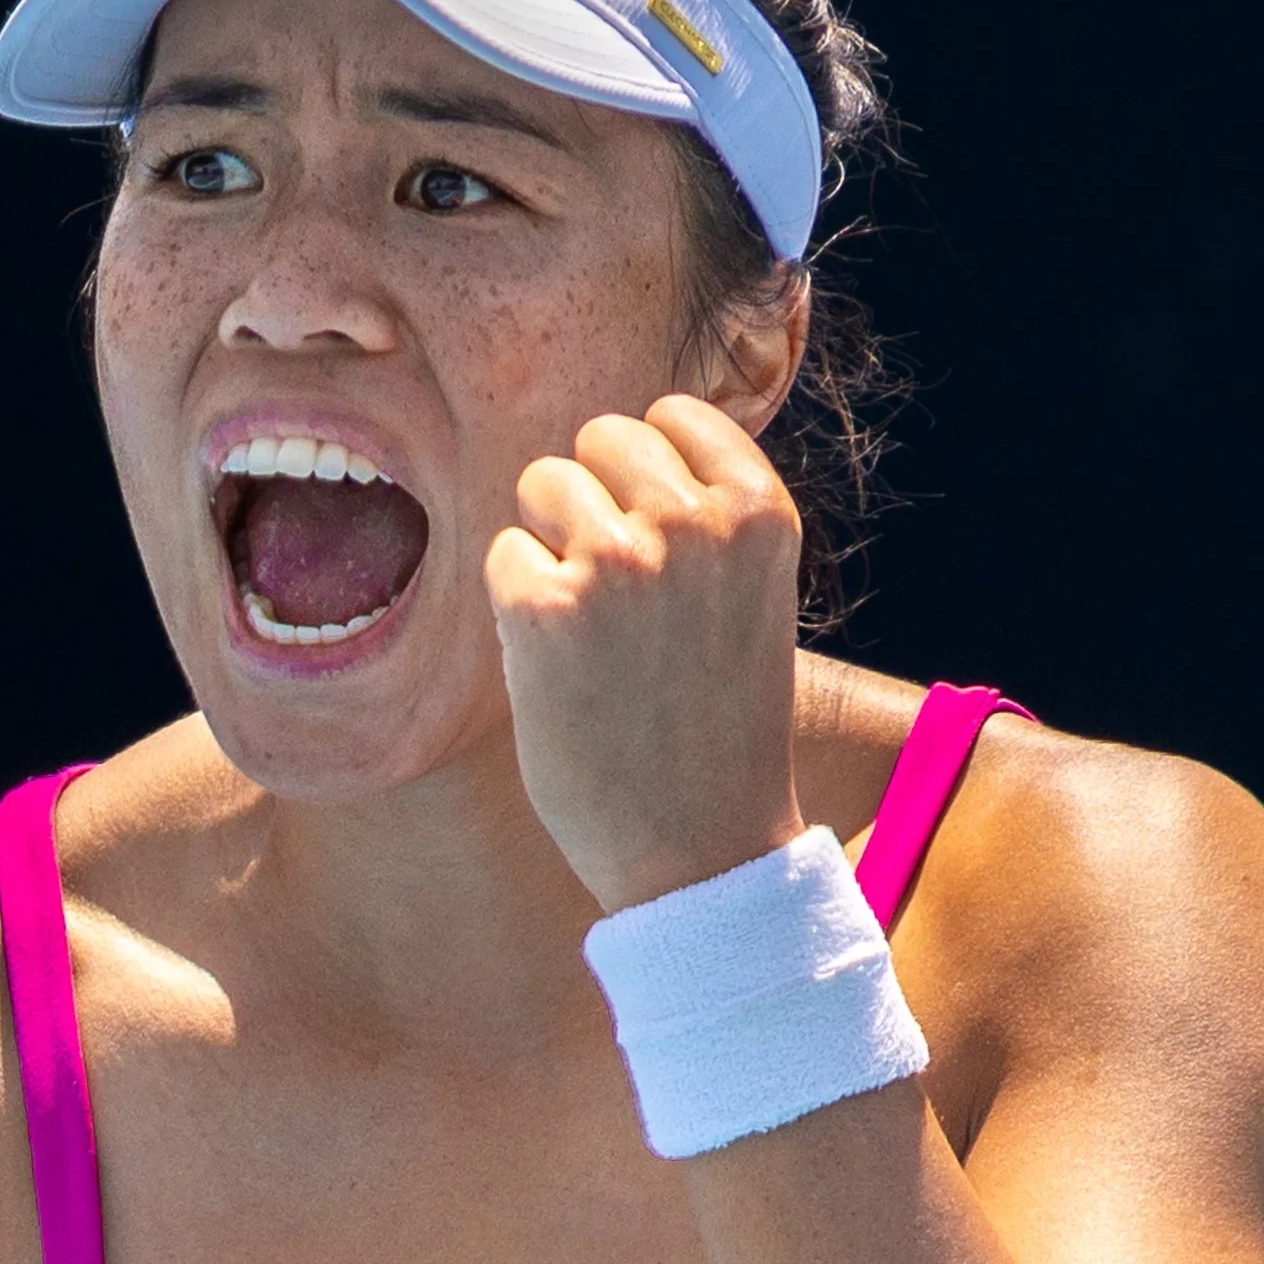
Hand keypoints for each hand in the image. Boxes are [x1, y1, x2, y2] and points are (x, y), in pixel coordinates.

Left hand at [485, 394, 808, 912]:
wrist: (702, 847)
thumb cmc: (717, 717)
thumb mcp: (748, 591)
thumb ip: (702, 512)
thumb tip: (616, 439)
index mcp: (761, 513)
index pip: (674, 416)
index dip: (651, 474)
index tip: (664, 543)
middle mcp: (694, 523)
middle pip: (600, 437)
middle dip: (594, 499)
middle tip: (619, 593)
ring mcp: (617, 562)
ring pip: (543, 482)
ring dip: (550, 544)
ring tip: (593, 628)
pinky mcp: (543, 610)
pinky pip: (502, 556)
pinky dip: (517, 605)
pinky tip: (560, 664)